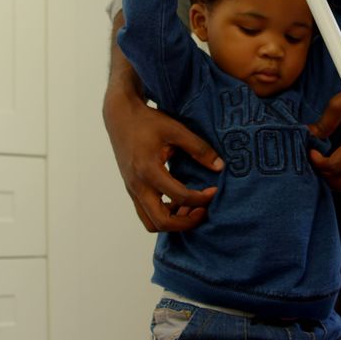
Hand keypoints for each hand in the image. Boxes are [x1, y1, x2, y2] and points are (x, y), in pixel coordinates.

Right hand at [103, 87, 223, 231]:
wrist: (120, 117)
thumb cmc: (147, 121)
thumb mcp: (176, 130)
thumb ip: (199, 149)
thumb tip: (220, 167)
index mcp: (148, 169)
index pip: (179, 196)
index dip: (201, 198)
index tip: (214, 191)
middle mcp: (137, 185)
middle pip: (161, 222)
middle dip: (186, 222)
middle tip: (203, 211)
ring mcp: (132, 190)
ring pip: (150, 222)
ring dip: (173, 222)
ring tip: (191, 208)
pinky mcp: (132, 189)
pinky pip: (146, 213)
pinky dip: (163, 215)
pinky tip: (178, 202)